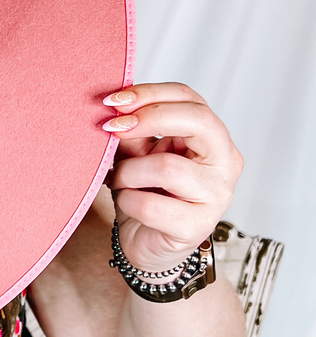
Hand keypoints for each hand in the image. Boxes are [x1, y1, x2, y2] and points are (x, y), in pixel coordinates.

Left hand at [101, 82, 242, 272]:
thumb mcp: (137, 153)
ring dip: (128, 171)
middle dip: (147, 119)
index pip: (190, 98)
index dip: (150, 93)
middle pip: (197, 120)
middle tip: (111, 127)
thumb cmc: (144, 192)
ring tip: (119, 180)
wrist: (145, 243)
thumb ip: (132, 130)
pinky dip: (126, 200)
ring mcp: (217, 196)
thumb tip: (113, 108)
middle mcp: (225, 163)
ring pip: (167, 167)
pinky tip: (126, 202)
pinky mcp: (197, 226)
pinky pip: (150, 204)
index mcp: (212, 138)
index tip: (113, 99)